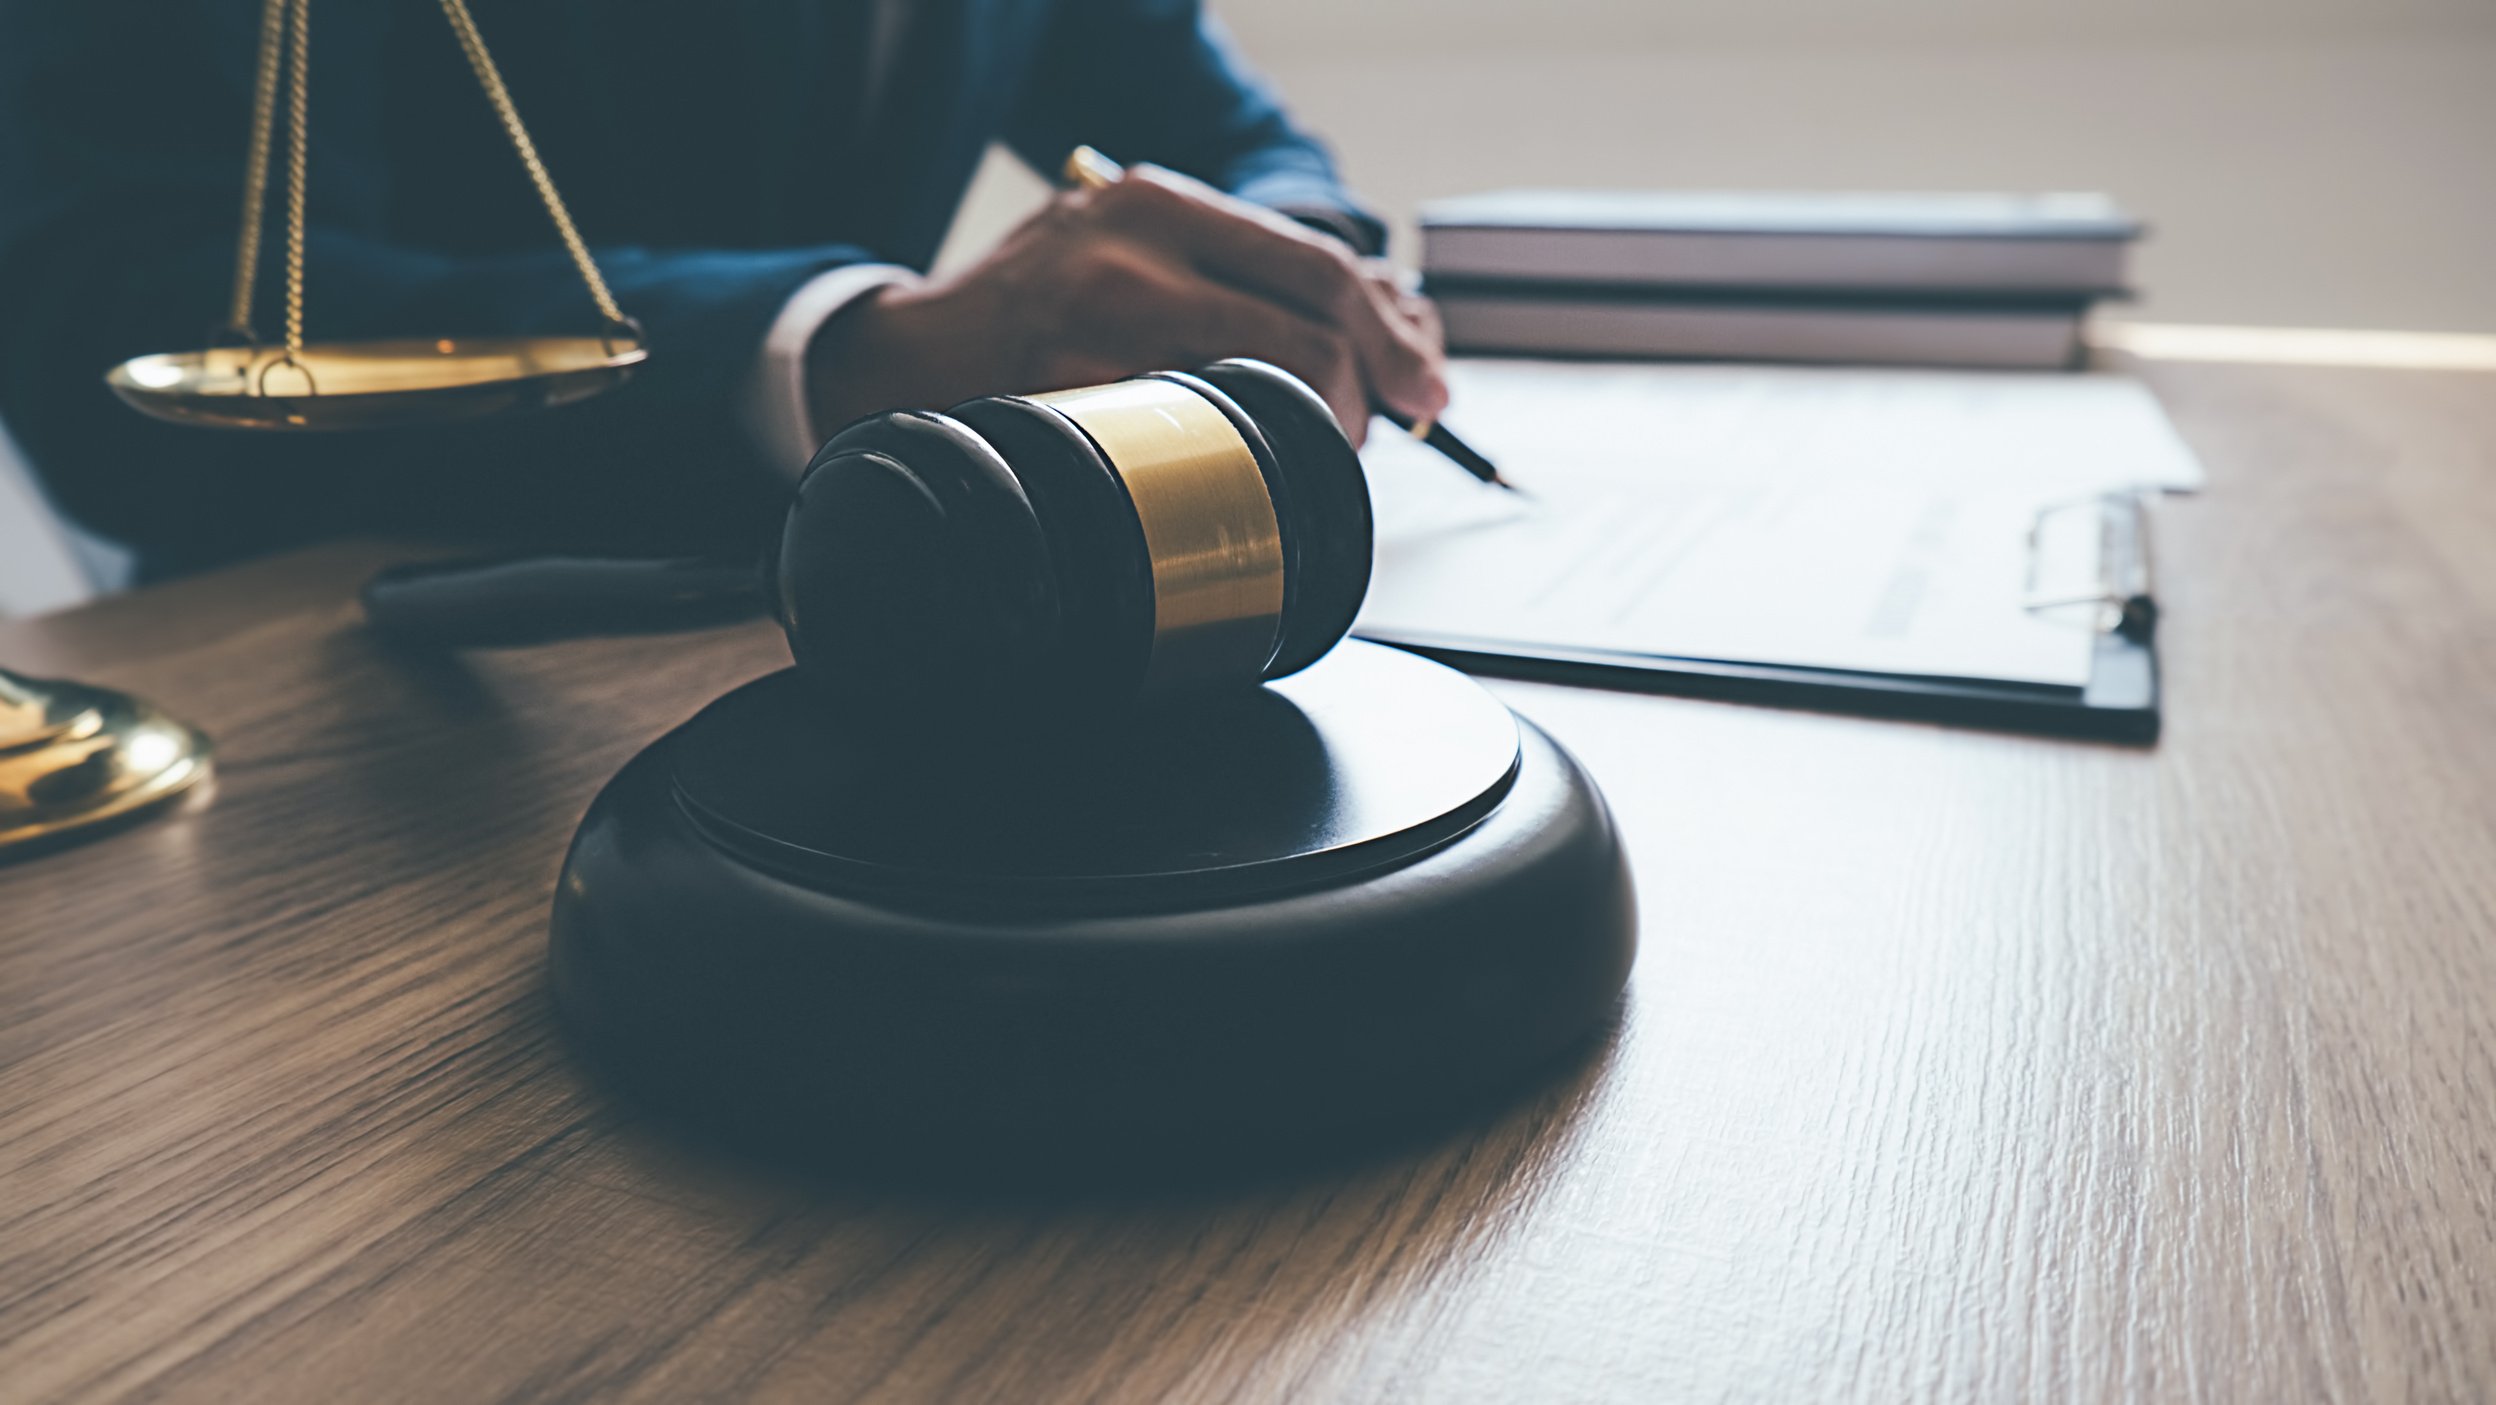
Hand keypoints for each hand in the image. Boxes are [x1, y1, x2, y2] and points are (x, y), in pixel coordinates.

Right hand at [805, 164, 1446, 446]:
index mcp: (1155, 200)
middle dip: (1368, 391)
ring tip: (1308, 449)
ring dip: (1316, 431)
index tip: (1424, 383)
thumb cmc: (1039, 311)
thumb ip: (1241, 272)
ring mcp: (1095, 322)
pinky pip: (1198, 438)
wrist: (906, 358)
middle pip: (1311, 323)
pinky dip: (1244, 461)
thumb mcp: (1134, 251)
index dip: (1389, 333)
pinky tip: (1242, 471)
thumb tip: (1387, 321)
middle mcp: (1129, 247)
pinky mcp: (1070, 396)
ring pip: (1270, 383)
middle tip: (1375, 430)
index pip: (1314, 263)